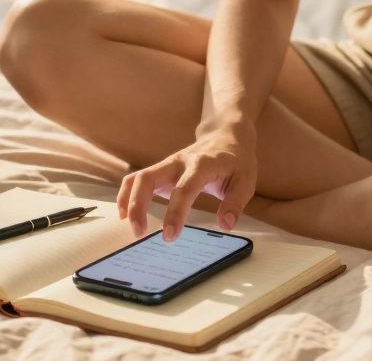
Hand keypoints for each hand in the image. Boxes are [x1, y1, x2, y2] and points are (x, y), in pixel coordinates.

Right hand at [116, 124, 257, 241]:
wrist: (226, 136)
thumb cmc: (236, 160)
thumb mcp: (246, 180)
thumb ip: (235, 203)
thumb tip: (225, 224)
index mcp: (202, 164)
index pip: (184, 189)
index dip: (175, 213)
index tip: (169, 236)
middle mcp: (179, 162)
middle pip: (148, 178)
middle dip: (138, 205)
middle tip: (138, 232)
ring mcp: (167, 164)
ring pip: (138, 178)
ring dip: (128, 201)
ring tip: (131, 227)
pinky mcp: (162, 170)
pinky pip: (137, 179)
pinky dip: (126, 195)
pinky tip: (125, 214)